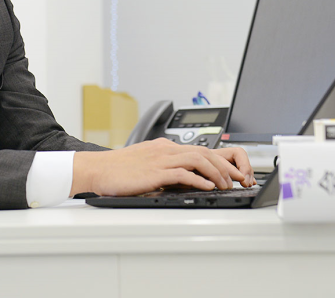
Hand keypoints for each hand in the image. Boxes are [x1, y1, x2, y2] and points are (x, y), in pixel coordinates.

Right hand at [71, 138, 255, 196]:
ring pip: (198, 159)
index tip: (230, 172)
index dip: (219, 160)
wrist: (98, 169)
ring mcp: (161, 159)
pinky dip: (199, 180)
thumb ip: (164, 168)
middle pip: (205, 152)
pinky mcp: (156, 172)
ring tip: (225, 185)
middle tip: (236, 179)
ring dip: (216, 173)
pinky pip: (184, 173)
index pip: (199, 149)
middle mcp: (166, 149)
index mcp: (165, 146)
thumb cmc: (118, 170)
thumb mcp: (146, 165)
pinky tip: (208, 187)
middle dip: (225, 166)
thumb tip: (181, 180)